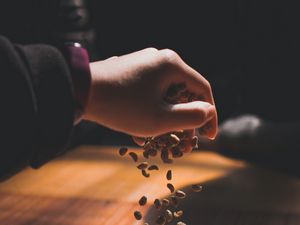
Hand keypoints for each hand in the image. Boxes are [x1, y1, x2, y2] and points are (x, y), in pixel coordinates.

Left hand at [84, 48, 217, 137]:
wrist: (78, 91)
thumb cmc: (121, 106)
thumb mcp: (160, 118)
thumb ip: (190, 116)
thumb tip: (208, 111)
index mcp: (172, 64)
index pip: (203, 89)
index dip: (209, 114)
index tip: (209, 136)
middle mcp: (160, 59)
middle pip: (185, 92)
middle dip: (185, 119)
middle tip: (185, 141)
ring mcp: (145, 64)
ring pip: (166, 94)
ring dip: (167, 117)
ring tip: (162, 140)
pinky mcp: (132, 71)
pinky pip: (151, 91)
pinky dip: (152, 109)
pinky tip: (144, 130)